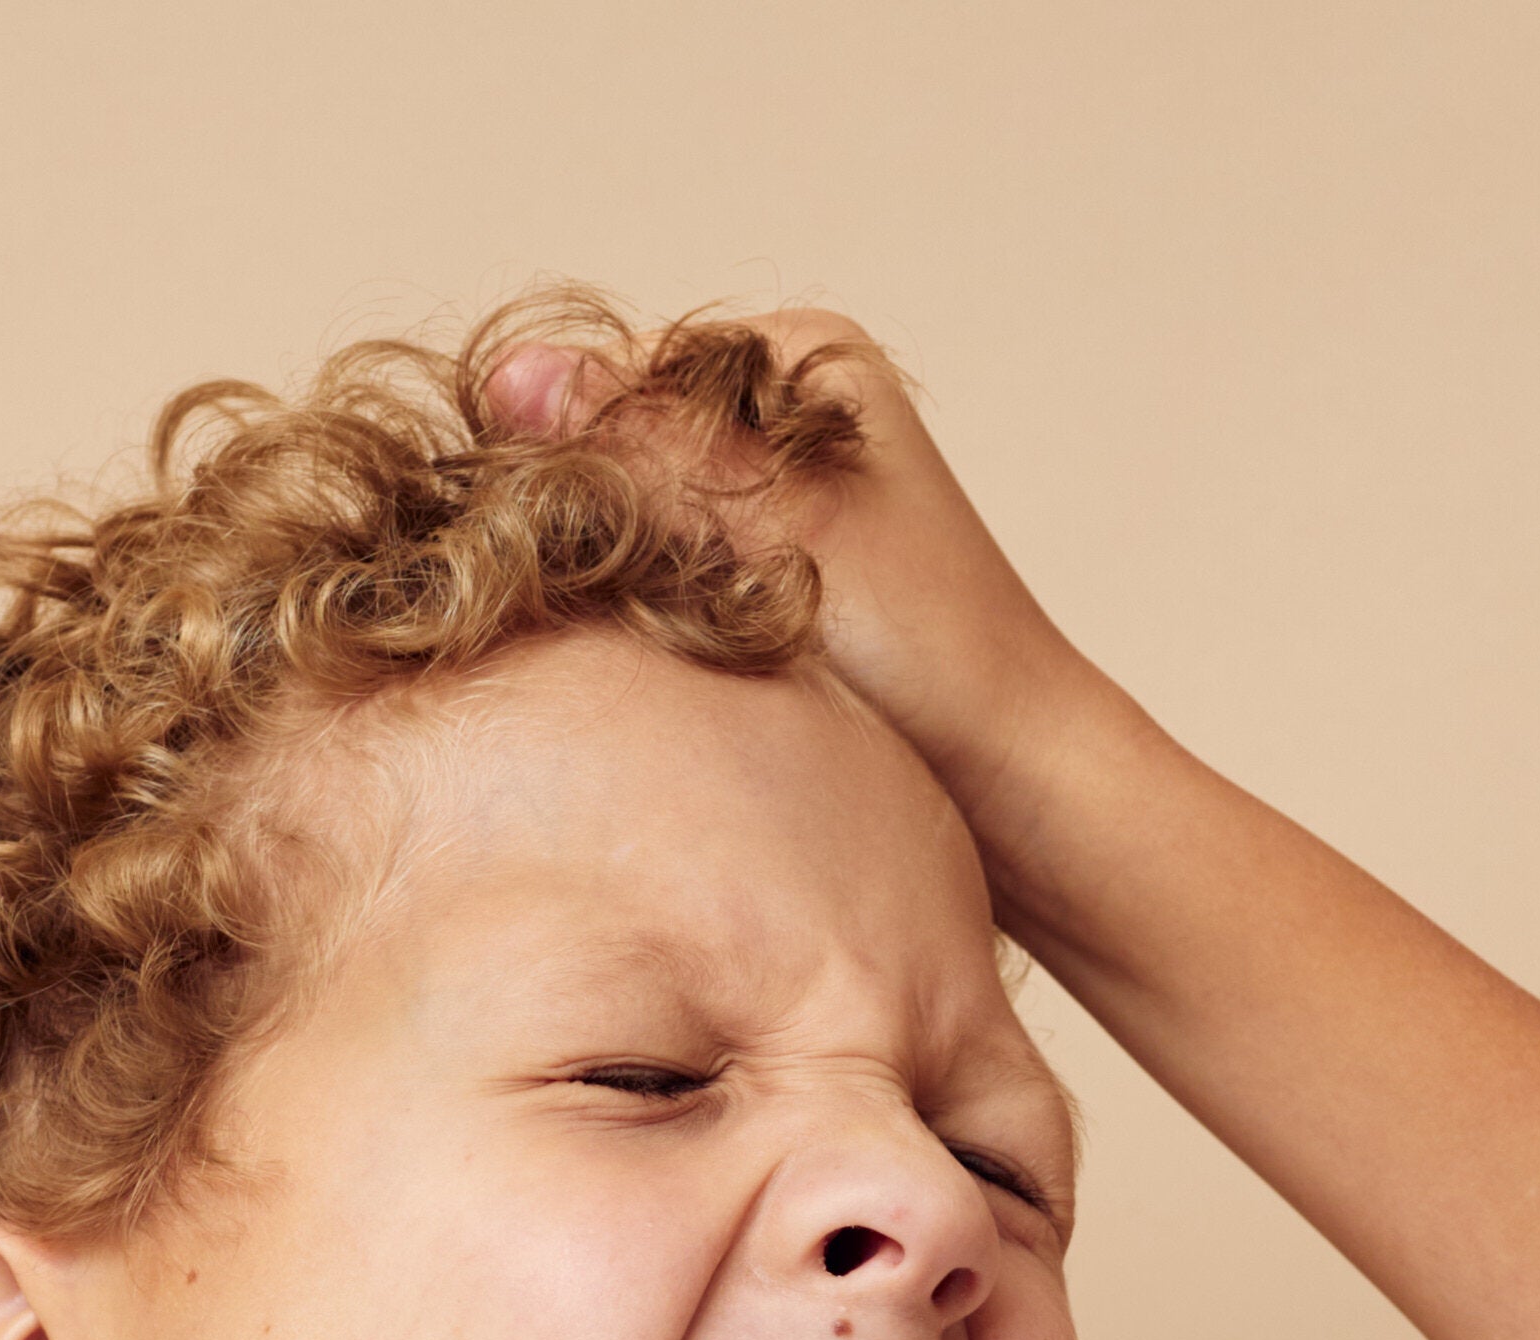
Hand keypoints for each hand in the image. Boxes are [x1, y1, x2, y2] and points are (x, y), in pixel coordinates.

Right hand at [486, 315, 1141, 908]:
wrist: (1021, 783)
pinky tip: (661, 668)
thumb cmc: (932, 658)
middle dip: (592, 517)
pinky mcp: (772, 573)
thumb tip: (518, 373)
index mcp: (798, 357)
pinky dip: (649, 615)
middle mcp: (784, 410)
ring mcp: (779, 492)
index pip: (614, 375)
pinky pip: (666, 574)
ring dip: (616, 575)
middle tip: (611, 606)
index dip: (566, 456)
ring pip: (633, 516)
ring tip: (642, 640)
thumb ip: (653, 452)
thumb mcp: (784, 531)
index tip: (564, 542)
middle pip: (617, 445)